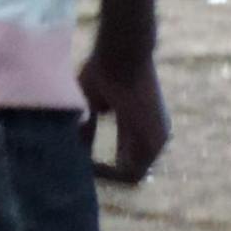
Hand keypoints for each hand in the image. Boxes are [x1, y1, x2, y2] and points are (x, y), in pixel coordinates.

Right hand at [78, 51, 169, 183]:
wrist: (122, 54)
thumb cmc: (104, 70)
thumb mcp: (91, 103)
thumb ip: (86, 127)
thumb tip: (73, 150)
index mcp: (141, 126)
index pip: (125, 159)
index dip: (102, 166)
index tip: (78, 160)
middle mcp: (153, 136)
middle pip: (129, 171)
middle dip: (103, 174)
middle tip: (78, 170)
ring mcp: (158, 140)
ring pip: (131, 176)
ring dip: (104, 175)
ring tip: (81, 167)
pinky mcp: (155, 141)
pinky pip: (132, 173)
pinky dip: (110, 174)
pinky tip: (89, 164)